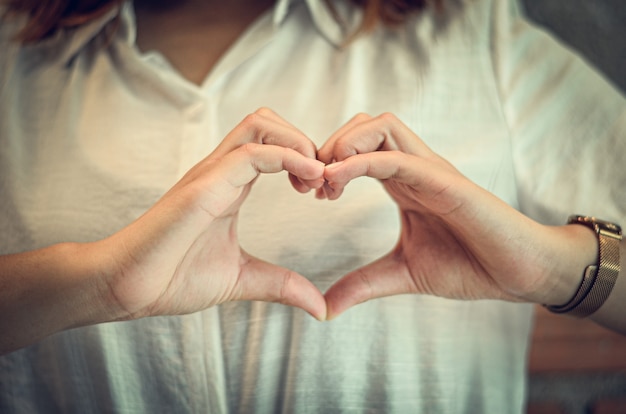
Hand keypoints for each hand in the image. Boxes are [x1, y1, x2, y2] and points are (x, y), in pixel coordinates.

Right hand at [99, 108, 326, 320]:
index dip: (304, 157)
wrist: (127, 288)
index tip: (320, 191)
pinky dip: (287, 157)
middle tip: (320, 181)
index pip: (272, 144)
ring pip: (260, 124)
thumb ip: (281, 285)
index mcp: (230, 185)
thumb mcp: (243, 278)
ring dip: (298, 143)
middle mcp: (221, 171)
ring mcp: (211, 174)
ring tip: (314, 178)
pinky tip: (308, 178)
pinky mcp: (203, 186)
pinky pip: (251, 153)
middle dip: (304, 141)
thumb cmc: (173, 279)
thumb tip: (320, 307)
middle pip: (268, 121)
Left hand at [318, 113, 596, 318]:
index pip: (358, 147)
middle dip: (328, 146)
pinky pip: (399, 158)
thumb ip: (363, 284)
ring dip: (344, 145)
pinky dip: (362, 161)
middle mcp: (415, 168)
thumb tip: (326, 308)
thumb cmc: (470, 266)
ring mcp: (431, 171)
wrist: (519, 274)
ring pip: (381, 126)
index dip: (326, 161)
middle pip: (365, 124)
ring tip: (327, 182)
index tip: (311, 194)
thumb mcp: (402, 274)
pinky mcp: (446, 183)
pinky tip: (337, 181)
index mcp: (403, 183)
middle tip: (312, 186)